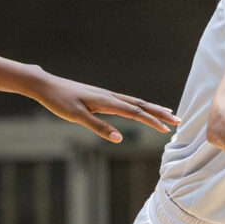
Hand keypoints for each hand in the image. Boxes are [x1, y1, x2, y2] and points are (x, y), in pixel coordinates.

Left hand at [31, 72, 177, 142]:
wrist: (46, 85)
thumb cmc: (60, 101)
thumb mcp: (77, 117)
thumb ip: (99, 127)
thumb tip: (119, 138)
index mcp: (106, 101)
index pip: (135, 112)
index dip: (152, 121)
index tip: (166, 129)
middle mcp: (109, 96)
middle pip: (140, 105)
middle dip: (160, 113)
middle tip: (178, 120)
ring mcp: (106, 95)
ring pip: (135, 102)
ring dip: (152, 108)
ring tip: (167, 113)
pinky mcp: (101, 97)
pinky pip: (126, 102)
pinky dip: (139, 106)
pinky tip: (141, 109)